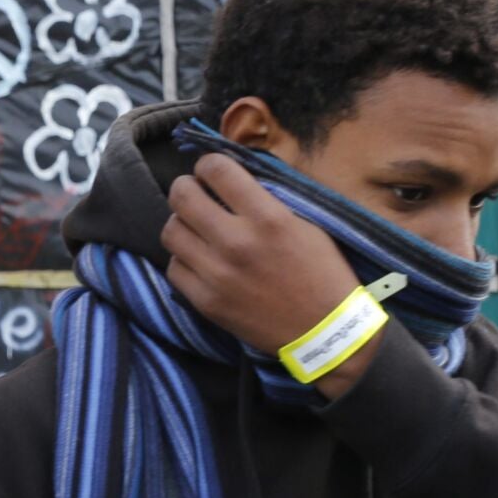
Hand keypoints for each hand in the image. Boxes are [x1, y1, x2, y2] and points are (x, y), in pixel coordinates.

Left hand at [162, 154, 373, 394]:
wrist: (326, 333)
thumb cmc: (323, 274)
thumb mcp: (307, 225)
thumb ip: (267, 199)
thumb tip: (233, 177)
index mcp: (268, 218)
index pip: (216, 170)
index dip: (208, 163)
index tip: (211, 170)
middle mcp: (237, 242)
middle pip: (182, 196)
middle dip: (186, 186)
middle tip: (194, 191)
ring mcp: (217, 274)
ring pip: (171, 230)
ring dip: (181, 222)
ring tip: (195, 226)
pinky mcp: (205, 301)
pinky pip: (174, 267)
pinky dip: (183, 259)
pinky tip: (199, 259)